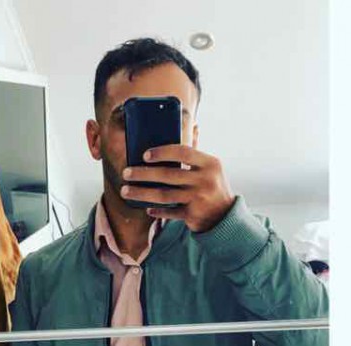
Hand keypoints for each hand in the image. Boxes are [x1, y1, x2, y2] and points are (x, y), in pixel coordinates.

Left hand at [120, 144, 234, 232]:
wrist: (225, 216)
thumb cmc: (212, 186)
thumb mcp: (210, 168)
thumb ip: (195, 152)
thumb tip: (193, 125)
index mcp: (209, 163)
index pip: (183, 152)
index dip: (162, 152)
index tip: (144, 155)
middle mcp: (205, 180)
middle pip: (168, 175)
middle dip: (143, 174)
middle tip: (126, 173)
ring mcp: (199, 198)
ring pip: (164, 195)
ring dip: (142, 194)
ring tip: (125, 191)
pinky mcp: (193, 215)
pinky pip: (170, 212)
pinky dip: (157, 211)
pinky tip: (147, 209)